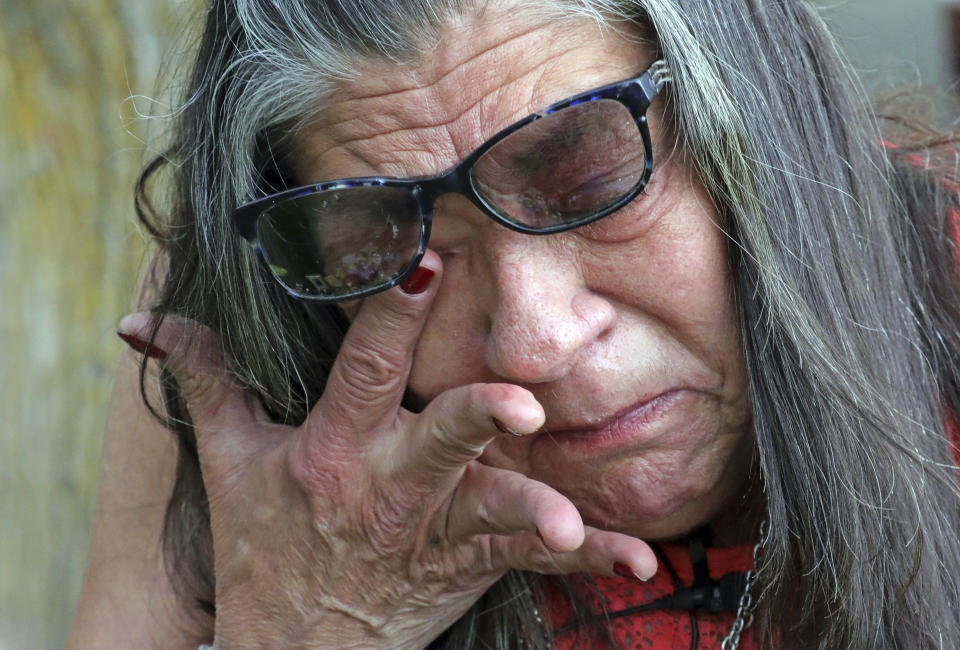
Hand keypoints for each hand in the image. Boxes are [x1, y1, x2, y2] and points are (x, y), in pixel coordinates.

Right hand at [118, 252, 655, 648]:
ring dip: (531, 516)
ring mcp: (434, 532)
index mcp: (335, 451)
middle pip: (439, 442)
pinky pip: (532, 561)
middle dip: (474, 419)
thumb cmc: (265, 547)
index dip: (389, 320)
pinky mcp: (468, 567)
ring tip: (562, 525)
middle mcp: (389, 488)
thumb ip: (203, 380)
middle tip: (516, 405)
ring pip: (491, 514)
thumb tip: (142, 321)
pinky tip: (636, 559)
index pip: (364, 372)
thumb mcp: (230, 461)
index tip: (423, 266)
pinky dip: (588, 557)